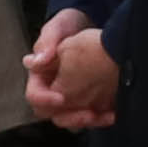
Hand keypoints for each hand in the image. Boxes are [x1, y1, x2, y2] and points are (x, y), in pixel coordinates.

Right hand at [27, 10, 121, 131]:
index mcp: (39, 76)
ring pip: (72, 120)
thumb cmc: (68, 24)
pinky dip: (101, 118)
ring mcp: (70, 98)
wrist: (89, 24)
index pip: (34, 95)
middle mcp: (52, 90)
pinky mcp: (87, 100)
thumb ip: (46, 42)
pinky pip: (91, 116)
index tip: (60, 98)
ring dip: (87, 122)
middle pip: (53, 115)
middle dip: (70, 118)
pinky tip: (114, 114)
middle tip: (88, 114)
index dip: (44, 100)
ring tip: (103, 116)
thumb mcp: (57, 27)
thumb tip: (35, 61)